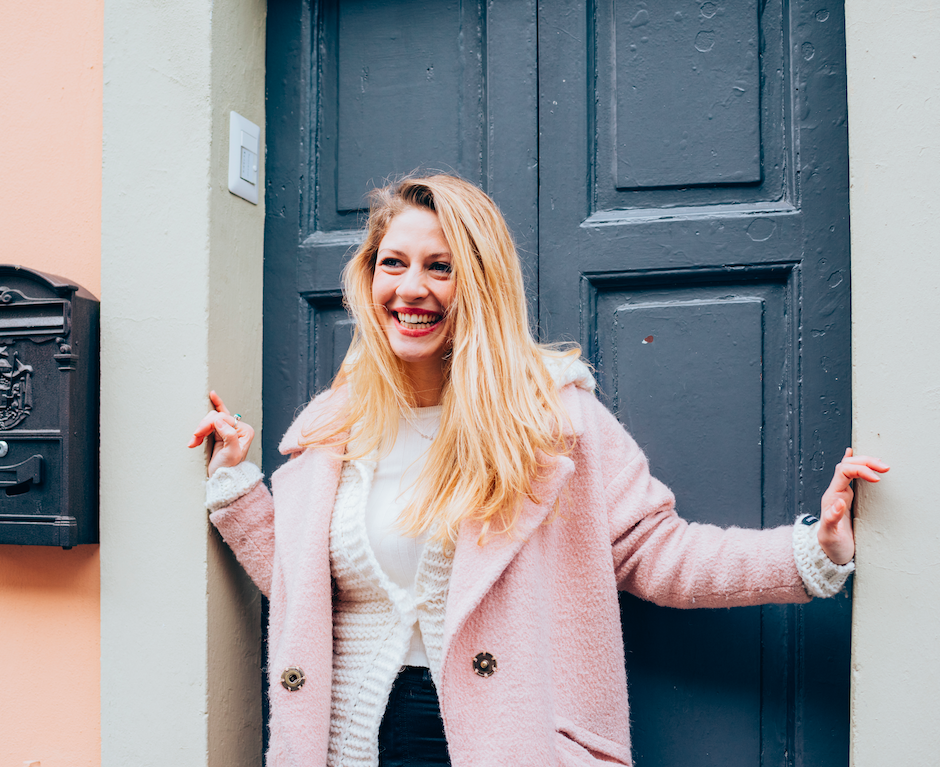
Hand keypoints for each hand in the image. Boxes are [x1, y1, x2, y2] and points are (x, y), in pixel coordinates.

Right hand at [188, 390, 254, 476]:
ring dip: (200, 429)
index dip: (208, 425)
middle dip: (203, 427)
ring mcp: (231, 429)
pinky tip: (212, 396)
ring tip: (194, 441)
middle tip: (194, 439)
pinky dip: (215, 406)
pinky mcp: (222, 432)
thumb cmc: (228, 469)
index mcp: (245, 431)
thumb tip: (220, 420)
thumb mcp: (231, 454)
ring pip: (212, 419)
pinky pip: (219, 415)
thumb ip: (229, 436)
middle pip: (216, 417)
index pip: (223, 419)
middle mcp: (239, 428)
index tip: (197, 435)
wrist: (223, 479)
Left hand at [818, 448, 889, 564]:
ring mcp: (840, 494)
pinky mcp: (846, 498)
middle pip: (847, 465)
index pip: (844, 472)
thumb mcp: (830, 536)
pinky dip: (854, 464)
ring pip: (849, 468)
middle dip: (865, 462)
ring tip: (880, 463)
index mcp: (831, 497)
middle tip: (885, 467)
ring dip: (864, 462)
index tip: (877, 478)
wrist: (827, 553)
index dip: (861, 470)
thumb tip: (838, 502)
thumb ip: (831, 520)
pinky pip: (848, 475)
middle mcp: (835, 492)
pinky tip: (852, 454)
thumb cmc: (829, 546)